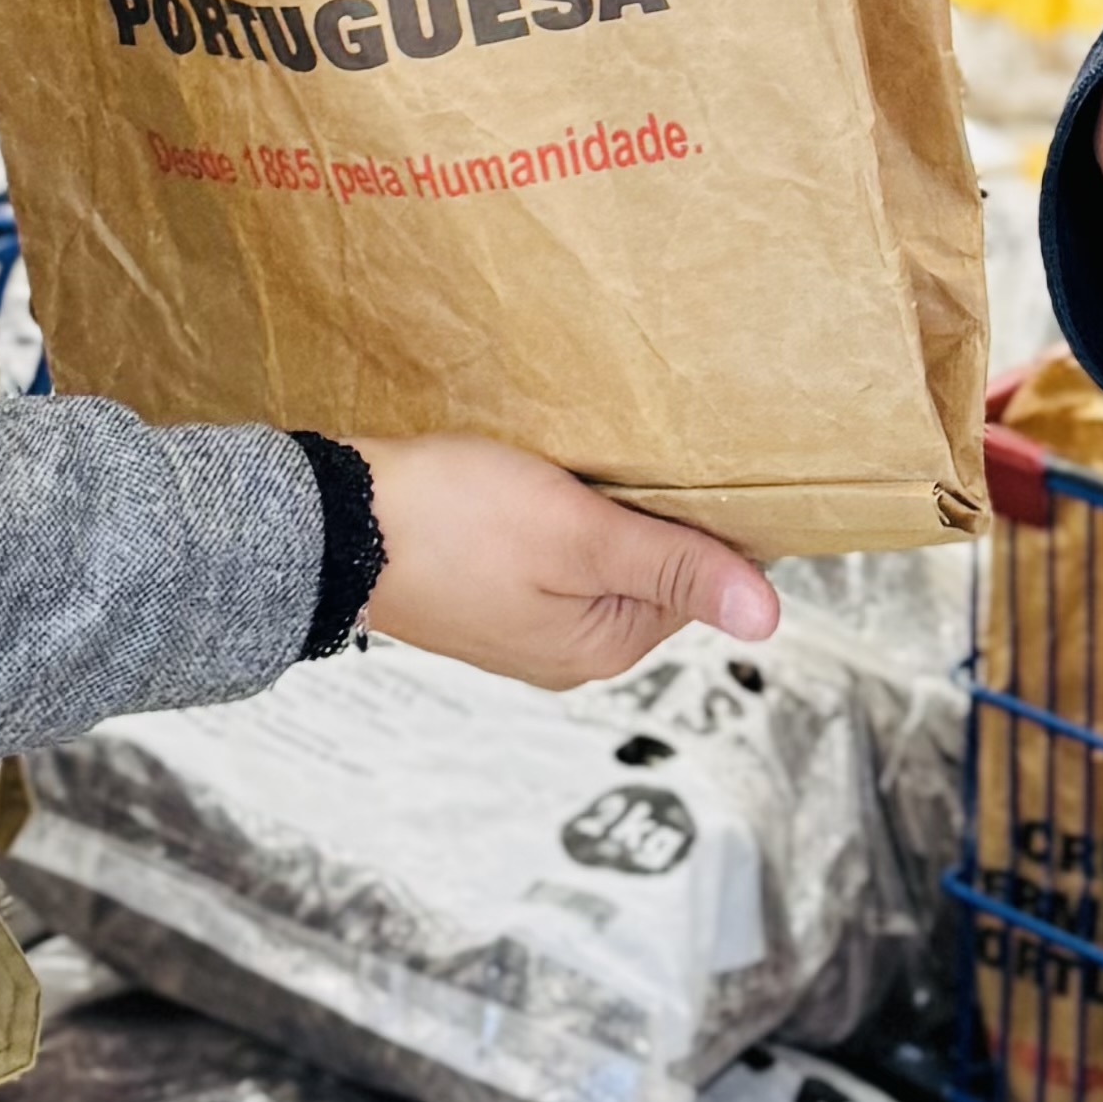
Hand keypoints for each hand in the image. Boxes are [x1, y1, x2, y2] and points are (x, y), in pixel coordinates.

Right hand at [354, 440, 781, 685]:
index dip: (705, 515)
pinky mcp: (490, 594)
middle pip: (652, 570)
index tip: (693, 461)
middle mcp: (570, 650)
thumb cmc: (451, 522)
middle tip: (635, 451)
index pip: (700, 579)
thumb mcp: (578, 535)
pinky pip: (553, 555)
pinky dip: (561, 515)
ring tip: (588, 459)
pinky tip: (544, 479)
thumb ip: (674, 567)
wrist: (332, 524)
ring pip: (602, 557)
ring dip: (605, 508)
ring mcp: (526, 626)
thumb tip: (770, 617)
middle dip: (653, 512)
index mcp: (604, 646)